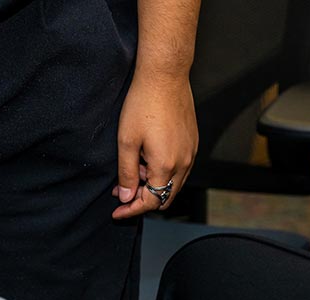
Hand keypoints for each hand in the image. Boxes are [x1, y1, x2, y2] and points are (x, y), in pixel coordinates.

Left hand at [111, 73, 197, 218]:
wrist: (165, 76)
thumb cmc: (143, 104)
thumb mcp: (127, 142)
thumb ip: (127, 173)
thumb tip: (127, 197)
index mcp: (166, 165)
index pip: (151, 202)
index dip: (131, 210)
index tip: (116, 212)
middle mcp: (184, 162)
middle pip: (165, 198)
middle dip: (142, 202)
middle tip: (121, 196)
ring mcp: (191, 152)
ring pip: (173, 185)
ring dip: (152, 187)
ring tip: (131, 175)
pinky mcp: (193, 142)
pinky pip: (180, 169)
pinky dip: (163, 174)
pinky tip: (146, 161)